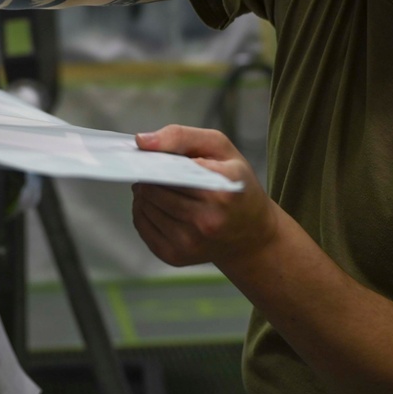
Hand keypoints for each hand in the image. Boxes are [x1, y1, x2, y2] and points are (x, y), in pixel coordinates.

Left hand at [132, 125, 277, 268]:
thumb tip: (141, 141)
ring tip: (154, 185)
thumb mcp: (220, 148)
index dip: (157, 160)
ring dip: (143, 194)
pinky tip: (153, 204)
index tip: (151, 154)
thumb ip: (181, 137)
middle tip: (151, 169)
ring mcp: (191, 242)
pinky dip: (142, 212)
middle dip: (147, 177)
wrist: (251, 233)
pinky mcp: (176, 256)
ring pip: (146, 208)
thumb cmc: (235, 182)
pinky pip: (143, 228)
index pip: (172, 170)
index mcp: (222, 190)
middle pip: (154, 190)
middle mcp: (207, 220)